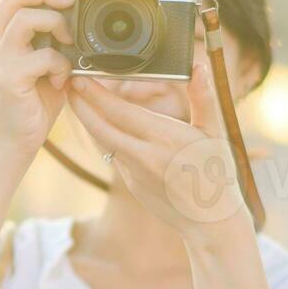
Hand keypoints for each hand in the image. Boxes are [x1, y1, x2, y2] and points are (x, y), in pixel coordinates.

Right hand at [0, 0, 75, 160]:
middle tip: (70, 1)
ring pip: (24, 18)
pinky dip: (61, 63)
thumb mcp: (44, 62)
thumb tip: (78, 12)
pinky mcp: (9, 79)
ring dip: (56, 24)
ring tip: (68, 42)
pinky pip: (41, 56)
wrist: (16, 143)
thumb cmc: (34, 102)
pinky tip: (63, 79)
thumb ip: (53, 37)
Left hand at [67, 62, 262, 237]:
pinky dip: (108, 139)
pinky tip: (106, 127)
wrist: (211, 222)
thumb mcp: (214, 133)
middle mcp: (143, 155)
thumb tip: (199, 66)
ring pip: (104, 141)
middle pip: (99, 127)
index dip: (95, 94)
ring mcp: (134, 173)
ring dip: (89, 120)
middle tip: (69, 85)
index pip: (118, 111)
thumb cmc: (218, 174)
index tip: (80, 78)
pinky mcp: (132, 184)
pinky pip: (116, 156)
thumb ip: (202, 97)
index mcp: (162, 137)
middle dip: (80, 105)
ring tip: (80, 101)